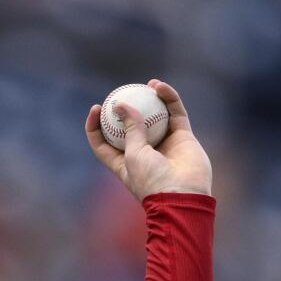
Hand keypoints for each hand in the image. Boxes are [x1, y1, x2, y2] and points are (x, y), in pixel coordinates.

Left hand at [86, 80, 211, 200]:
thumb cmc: (152, 180)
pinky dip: (169, 98)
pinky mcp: (183, 137)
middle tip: (121, 91)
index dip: (96, 126)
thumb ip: (129, 129)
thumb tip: (120, 105)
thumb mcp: (132, 155)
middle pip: (130, 126)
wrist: (184, 195)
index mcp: (123, 162)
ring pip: (156, 116)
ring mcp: (164, 144)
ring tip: (148, 84)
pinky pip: (175, 113)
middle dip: (125, 108)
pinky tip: (160, 87)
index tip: (96, 108)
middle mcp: (143, 152)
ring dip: (151, 99)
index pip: (104, 143)